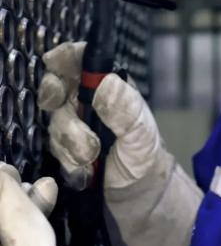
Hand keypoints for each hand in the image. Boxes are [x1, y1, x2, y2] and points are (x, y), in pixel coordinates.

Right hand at [37, 41, 160, 190]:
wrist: (137, 188)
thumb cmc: (142, 150)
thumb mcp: (141, 128)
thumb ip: (125, 107)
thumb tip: (105, 83)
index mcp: (105, 85)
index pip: (79, 60)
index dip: (64, 56)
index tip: (54, 60)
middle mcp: (83, 100)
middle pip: (55, 85)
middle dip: (53, 94)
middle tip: (59, 103)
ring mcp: (70, 124)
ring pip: (54, 121)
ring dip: (71, 140)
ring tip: (94, 154)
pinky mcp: (62, 148)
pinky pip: (54, 150)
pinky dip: (70, 161)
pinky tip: (87, 170)